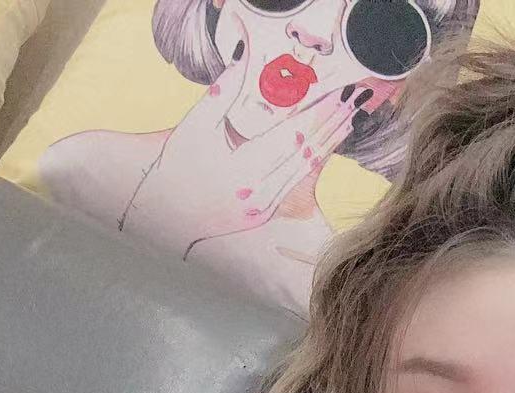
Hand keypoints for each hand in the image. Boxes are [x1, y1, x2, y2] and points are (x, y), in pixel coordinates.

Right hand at [120, 51, 371, 256]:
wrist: (164, 208)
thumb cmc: (179, 161)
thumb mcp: (197, 124)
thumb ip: (224, 92)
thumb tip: (247, 56)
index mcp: (241, 172)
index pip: (290, 139)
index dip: (316, 117)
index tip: (334, 96)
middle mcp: (256, 195)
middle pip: (304, 156)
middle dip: (329, 127)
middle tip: (350, 102)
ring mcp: (261, 208)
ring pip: (304, 173)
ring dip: (327, 145)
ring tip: (346, 119)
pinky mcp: (263, 214)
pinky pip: (294, 184)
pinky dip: (311, 162)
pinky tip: (324, 144)